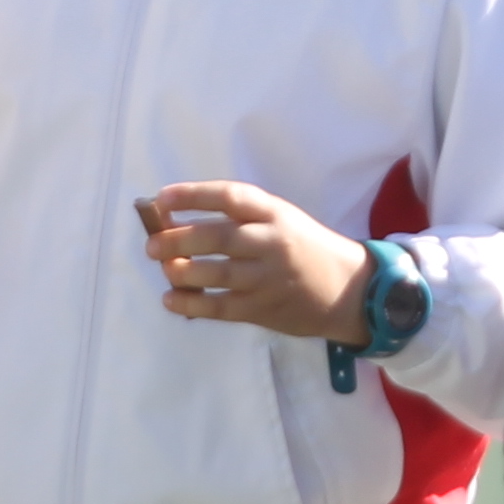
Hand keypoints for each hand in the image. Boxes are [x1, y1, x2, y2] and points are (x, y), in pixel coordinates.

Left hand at [139, 181, 370, 341]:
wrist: (350, 291)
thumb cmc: (307, 250)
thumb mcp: (283, 221)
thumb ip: (242, 221)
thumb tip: (179, 222)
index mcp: (275, 214)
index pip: (230, 197)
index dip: (193, 195)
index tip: (162, 199)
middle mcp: (271, 242)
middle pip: (218, 237)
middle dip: (179, 239)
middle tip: (152, 245)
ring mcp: (268, 278)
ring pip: (216, 274)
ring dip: (182, 271)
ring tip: (165, 269)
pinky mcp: (264, 308)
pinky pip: (220, 307)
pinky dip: (192, 304)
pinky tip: (171, 299)